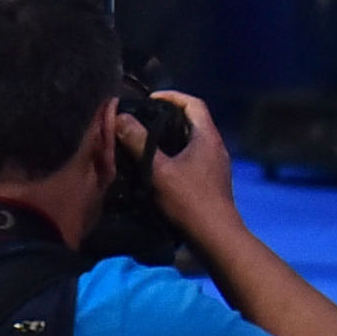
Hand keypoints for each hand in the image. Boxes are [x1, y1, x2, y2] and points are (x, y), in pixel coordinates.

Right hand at [119, 90, 240, 236]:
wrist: (216, 238)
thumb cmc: (189, 201)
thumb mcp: (159, 170)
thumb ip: (139, 143)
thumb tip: (120, 118)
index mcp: (207, 137)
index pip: (193, 103)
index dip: (172, 97)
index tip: (150, 100)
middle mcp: (215, 147)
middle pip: (193, 121)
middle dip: (168, 117)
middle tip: (143, 121)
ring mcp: (215, 166)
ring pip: (192, 142)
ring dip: (171, 139)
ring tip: (146, 142)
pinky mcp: (211, 182)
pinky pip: (193, 159)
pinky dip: (176, 156)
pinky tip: (158, 168)